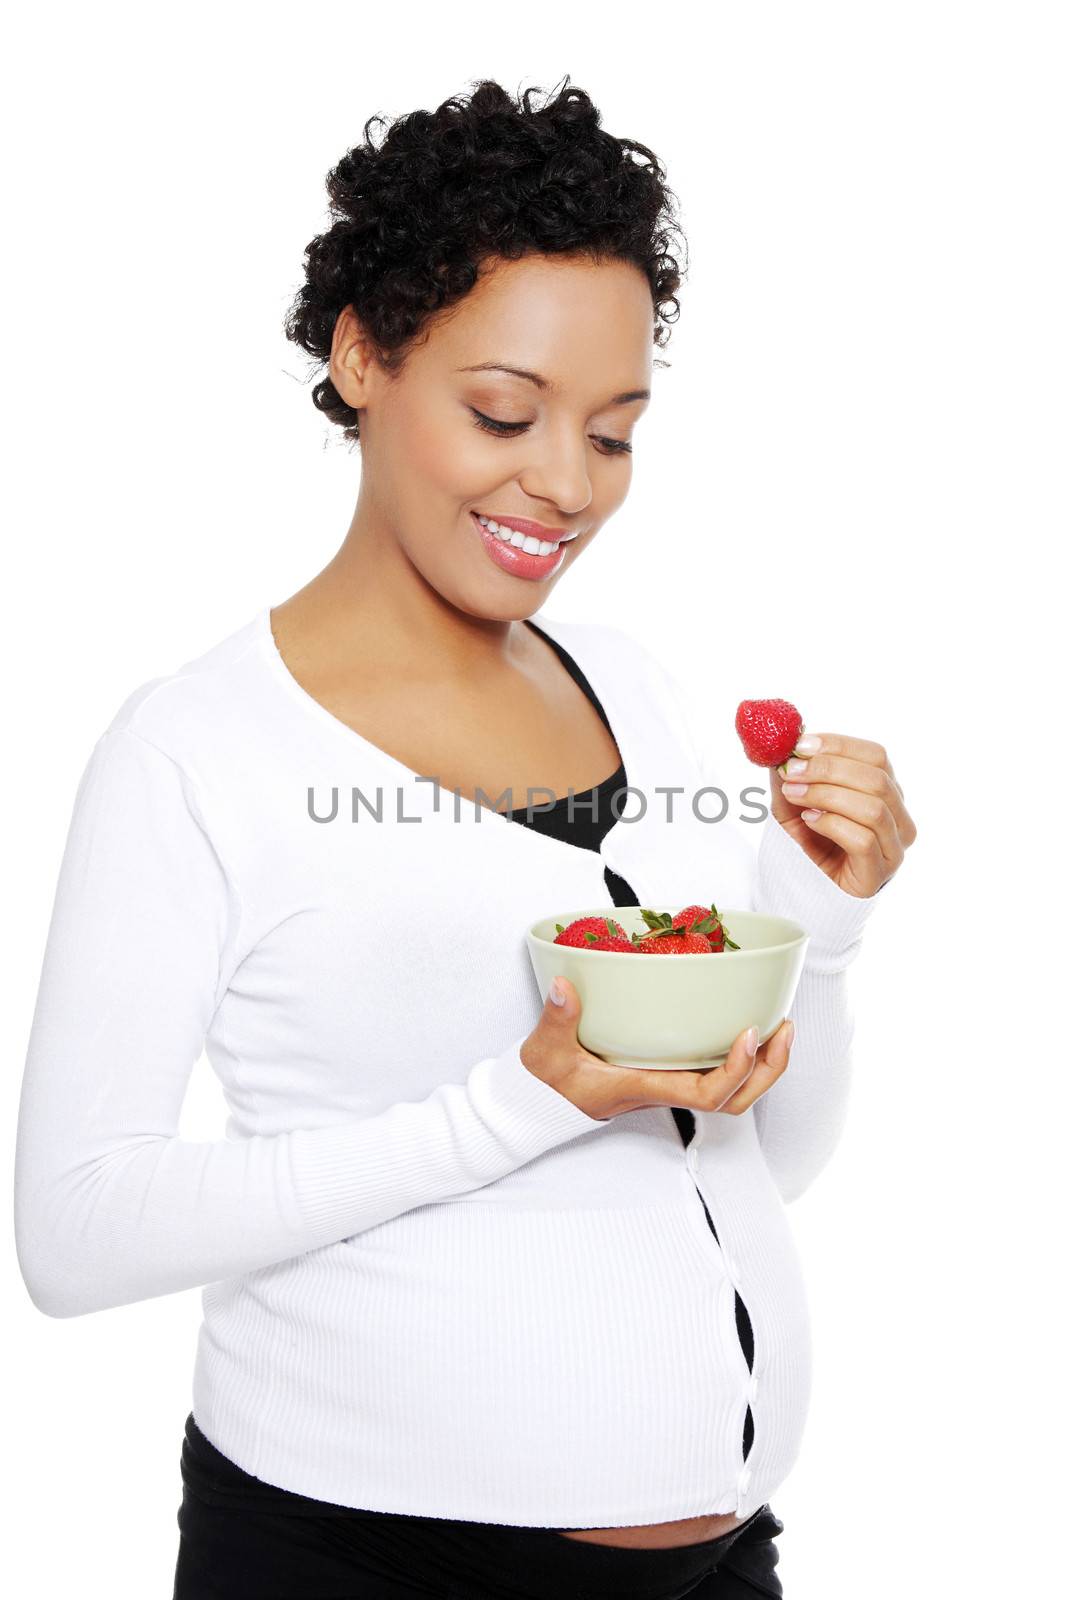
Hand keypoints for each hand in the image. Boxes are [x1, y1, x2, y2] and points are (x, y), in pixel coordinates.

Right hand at [520, 976, 793, 1121]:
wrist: (539, 1103)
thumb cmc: (546, 1082)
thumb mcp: (546, 1051)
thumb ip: (556, 1019)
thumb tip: (564, 987)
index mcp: (646, 1087)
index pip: (707, 1096)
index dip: (737, 1070)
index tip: (748, 1033)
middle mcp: (666, 1089)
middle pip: (736, 1100)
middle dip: (768, 1069)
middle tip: (784, 1026)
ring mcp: (669, 1082)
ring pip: (733, 1091)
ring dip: (763, 1064)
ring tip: (779, 1025)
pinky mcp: (666, 1071)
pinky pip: (715, 1071)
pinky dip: (741, 1054)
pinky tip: (744, 1024)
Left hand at [769, 732, 917, 897]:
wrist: (805, 891)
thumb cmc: (808, 843)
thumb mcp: (792, 803)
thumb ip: (790, 775)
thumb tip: (781, 747)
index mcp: (886, 791)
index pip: (876, 756)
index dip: (840, 745)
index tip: (801, 744)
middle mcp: (899, 817)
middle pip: (877, 779)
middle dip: (829, 769)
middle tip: (793, 770)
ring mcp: (894, 847)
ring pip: (874, 808)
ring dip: (827, 795)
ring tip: (794, 795)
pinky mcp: (879, 873)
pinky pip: (864, 840)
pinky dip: (833, 824)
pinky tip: (809, 821)